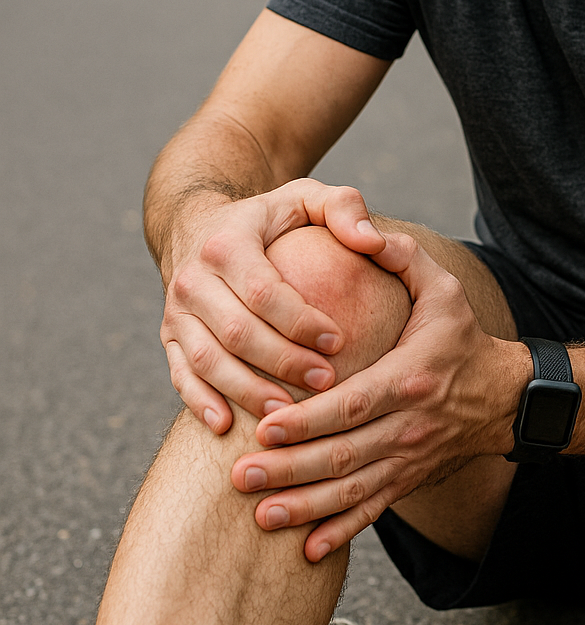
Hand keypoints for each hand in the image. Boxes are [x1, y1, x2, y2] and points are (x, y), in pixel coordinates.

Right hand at [161, 180, 387, 432]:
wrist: (198, 226)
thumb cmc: (270, 219)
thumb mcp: (305, 198)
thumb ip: (344, 208)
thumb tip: (374, 241)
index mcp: (227, 243)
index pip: (264, 291)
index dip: (301, 321)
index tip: (339, 343)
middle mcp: (193, 277)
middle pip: (237, 331)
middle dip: (282, 362)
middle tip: (326, 382)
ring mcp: (175, 310)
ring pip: (207, 359)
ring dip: (246, 390)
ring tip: (287, 413)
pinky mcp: (169, 337)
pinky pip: (180, 374)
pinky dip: (200, 403)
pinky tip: (227, 426)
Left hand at [230, 234, 528, 560]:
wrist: (504, 397)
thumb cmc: (460, 337)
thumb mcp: (442, 288)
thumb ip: (402, 257)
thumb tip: (365, 232)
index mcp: (410, 378)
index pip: (352, 405)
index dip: (309, 421)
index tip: (264, 427)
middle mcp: (409, 426)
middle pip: (345, 455)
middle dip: (291, 469)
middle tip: (240, 475)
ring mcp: (410, 459)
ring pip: (354, 491)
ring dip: (306, 507)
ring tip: (260, 515)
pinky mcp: (408, 480)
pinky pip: (373, 511)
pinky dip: (341, 533)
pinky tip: (306, 551)